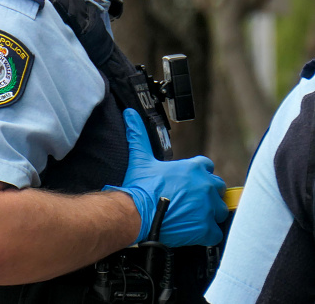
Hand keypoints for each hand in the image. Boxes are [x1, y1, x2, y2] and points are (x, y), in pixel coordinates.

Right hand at [103, 108, 227, 246]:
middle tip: (191, 201)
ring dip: (209, 214)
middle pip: (217, 188)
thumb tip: (130, 115)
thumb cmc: (139, 188)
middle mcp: (204, 186)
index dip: (198, 175)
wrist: (135, 214)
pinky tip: (193, 232)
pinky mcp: (205, 228)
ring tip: (192, 217)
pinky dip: (207, 234)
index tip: (188, 183)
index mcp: (193, 168)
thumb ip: (138, 135)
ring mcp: (207, 208)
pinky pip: (215, 233)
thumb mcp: (140, 158)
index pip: (207, 167)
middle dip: (207, 194)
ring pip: (219, 210)